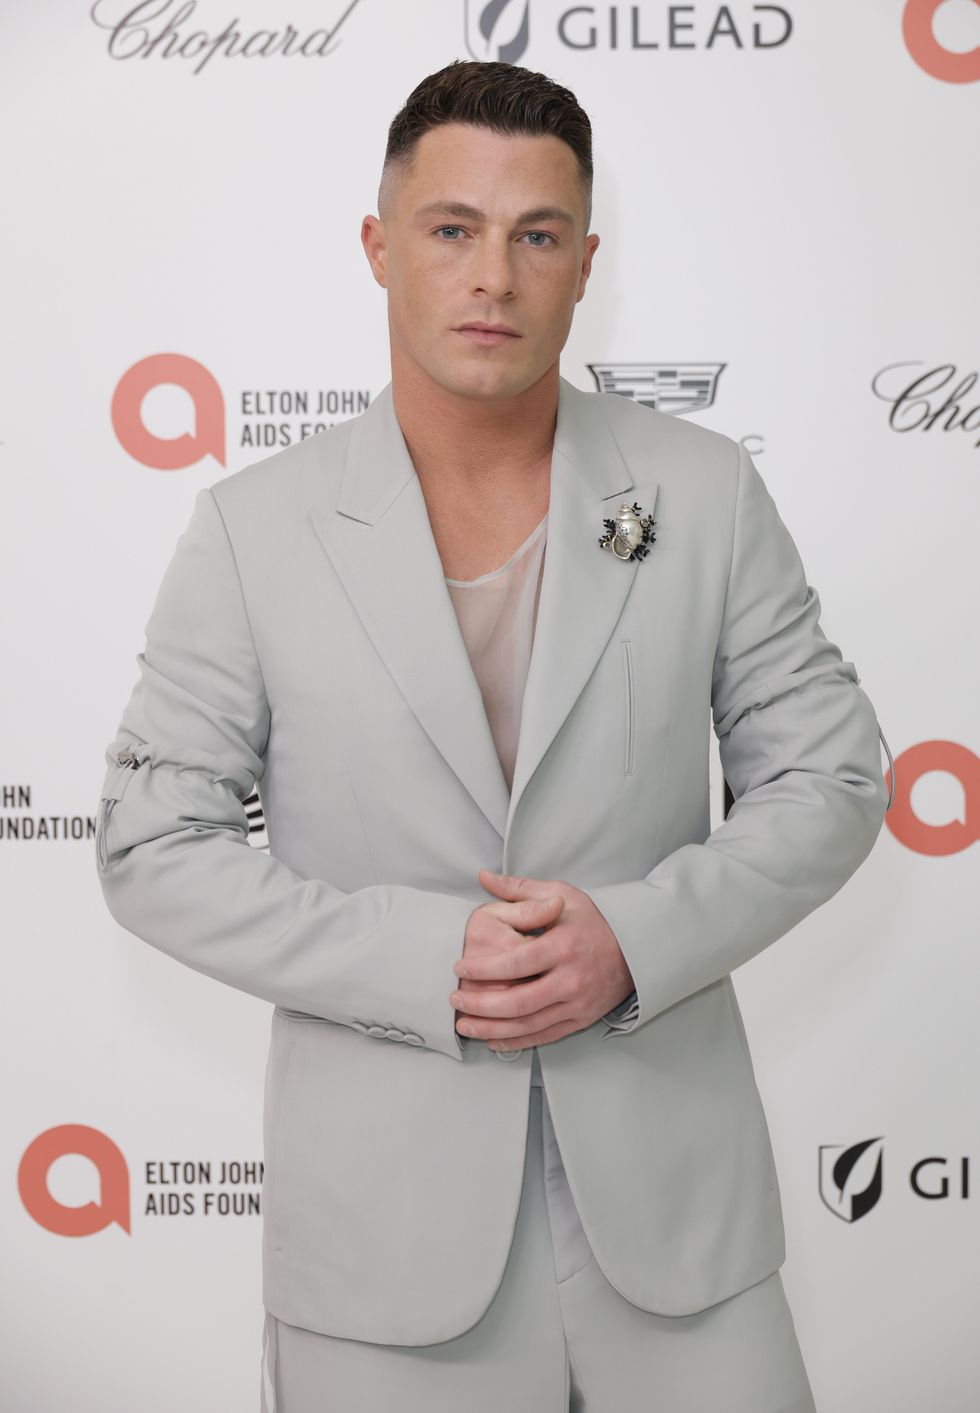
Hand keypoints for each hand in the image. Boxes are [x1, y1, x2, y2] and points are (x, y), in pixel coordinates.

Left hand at [449, 869, 634, 1049]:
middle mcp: (570, 979)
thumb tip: (484, 876)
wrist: (635, 949)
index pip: (515, 963)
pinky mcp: (580, 1019)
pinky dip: (516, 1041)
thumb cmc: (593, 920)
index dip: (483, 969)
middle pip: (518, 1001)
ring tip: (464, 1024)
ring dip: (491, 1028)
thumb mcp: (561, 895)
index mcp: (562, 947)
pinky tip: (493, 1039)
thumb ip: (520, 889)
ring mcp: (576, 1003)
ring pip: (527, 1024)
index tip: (459, 967)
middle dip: (480, 1004)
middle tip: (455, 998)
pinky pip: (544, 1036)